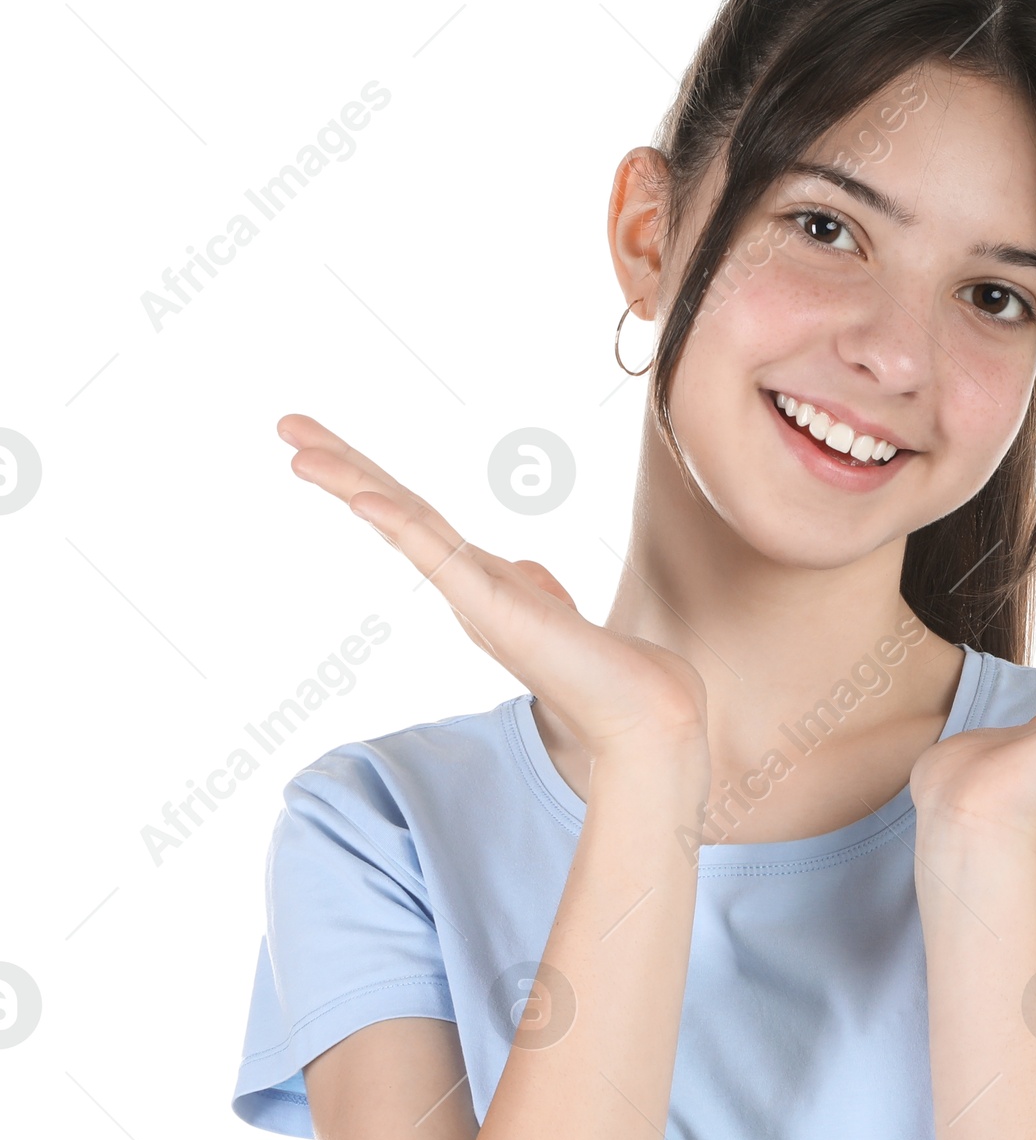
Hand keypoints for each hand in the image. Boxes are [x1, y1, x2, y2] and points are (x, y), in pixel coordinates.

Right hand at [277, 416, 707, 764]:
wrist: (644, 714)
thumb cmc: (608, 672)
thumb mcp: (560, 615)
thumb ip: (537, 591)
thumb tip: (526, 572)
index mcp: (478, 582)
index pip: (415, 516)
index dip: (372, 479)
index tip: (326, 447)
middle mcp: (465, 587)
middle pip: (394, 510)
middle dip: (341, 466)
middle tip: (287, 425)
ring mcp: (474, 597)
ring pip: (402, 525)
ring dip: (350, 485)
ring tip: (298, 452)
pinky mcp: (493, 609)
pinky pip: (437, 557)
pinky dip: (400, 526)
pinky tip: (364, 497)